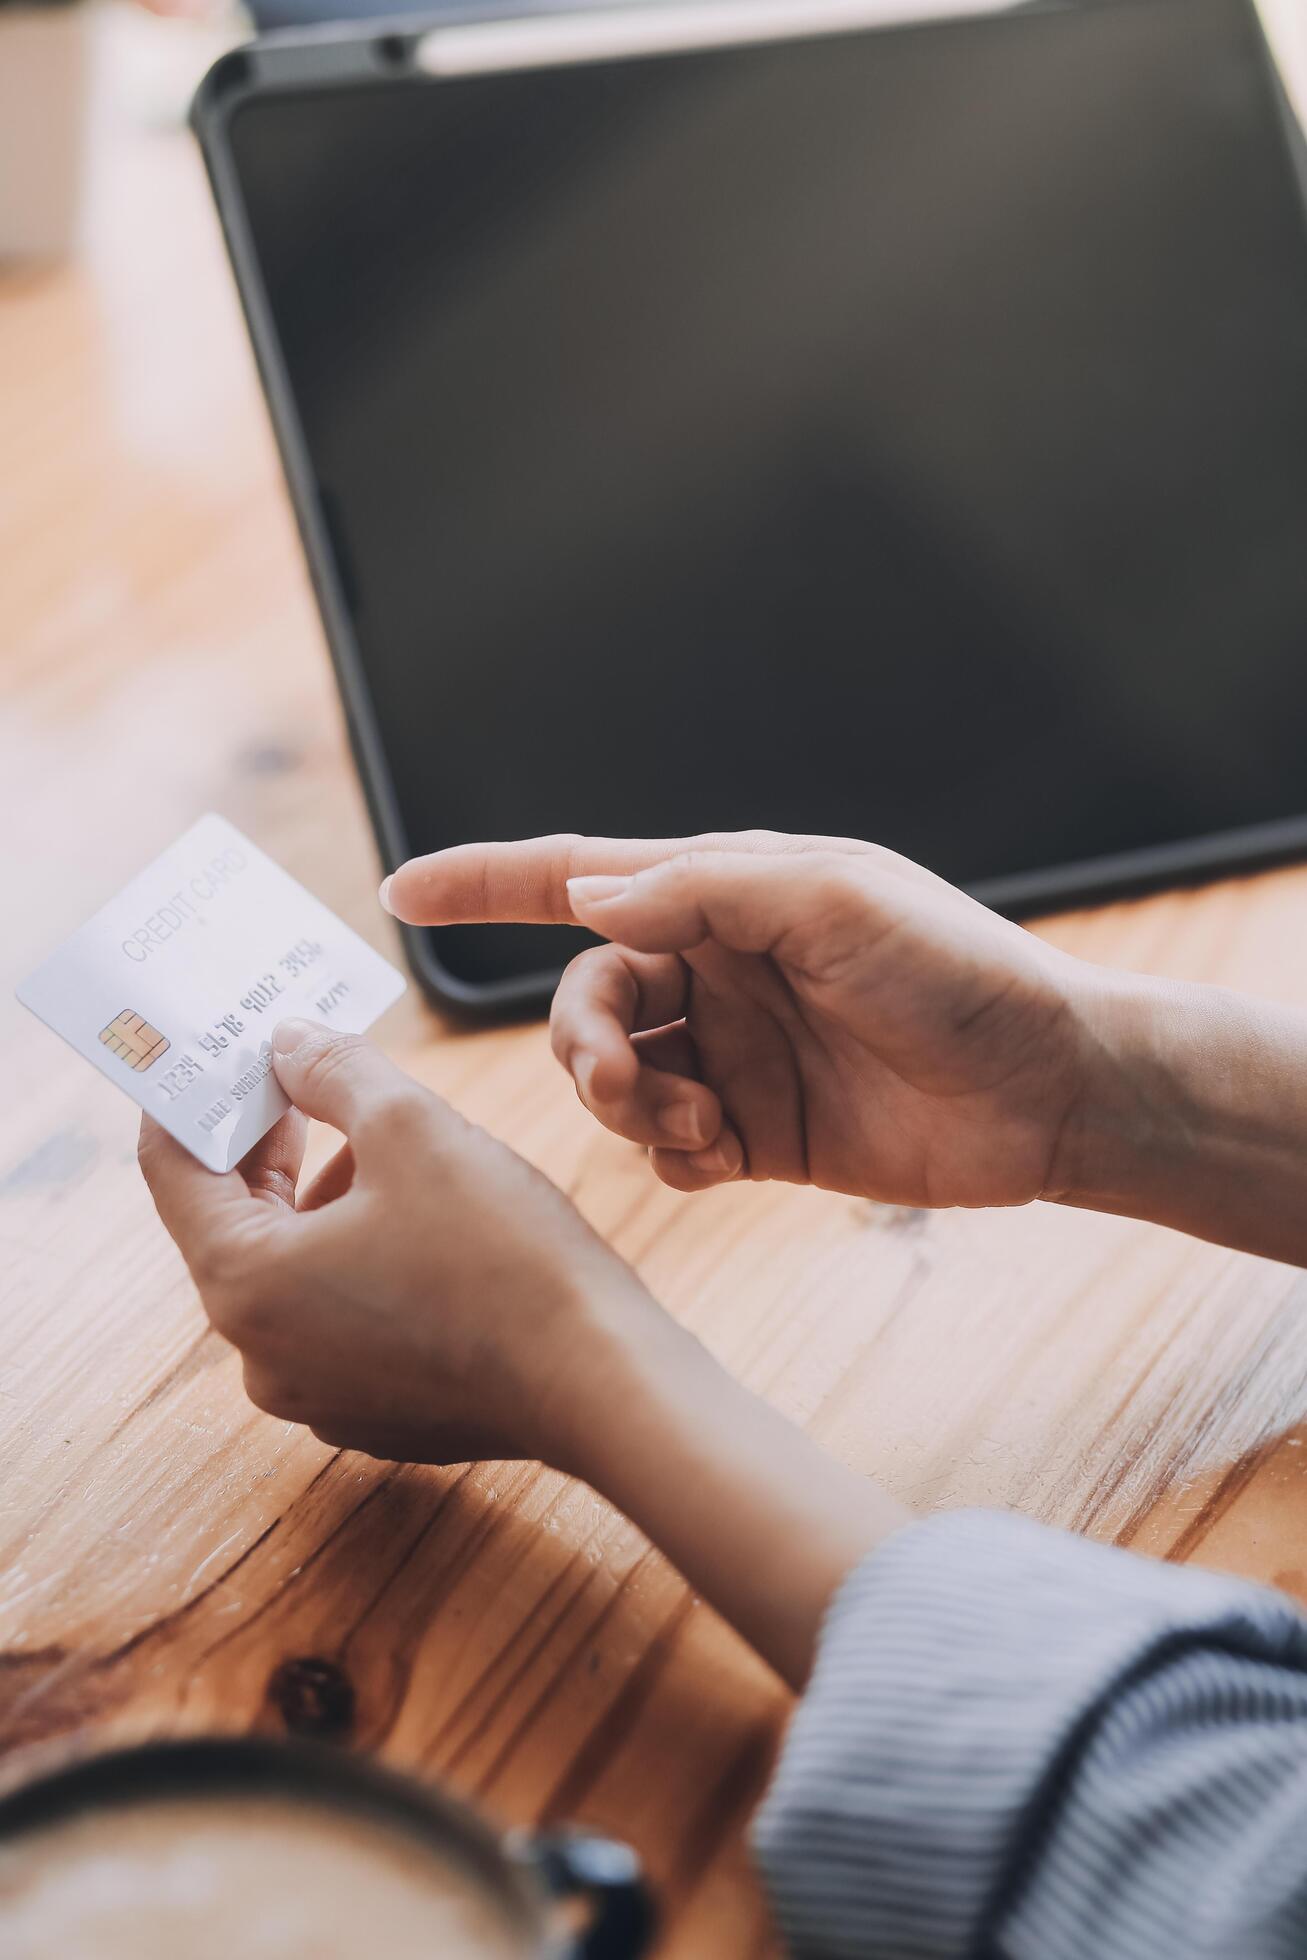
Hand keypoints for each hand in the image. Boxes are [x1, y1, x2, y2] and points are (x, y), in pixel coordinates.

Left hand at [138, 1016, 905, 1684]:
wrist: (603, 1381)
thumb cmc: (505, 1255)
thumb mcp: (411, 1127)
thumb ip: (331, 1071)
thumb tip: (288, 1045)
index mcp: (245, 1284)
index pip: (172, 1170)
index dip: (189, 1097)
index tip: (213, 1051)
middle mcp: (261, 1354)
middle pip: (232, 1222)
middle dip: (266, 1141)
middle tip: (299, 1072)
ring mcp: (317, 1392)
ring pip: (292, 1269)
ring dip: (320, 1196)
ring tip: (381, 1136)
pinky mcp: (375, 1411)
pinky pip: (339, 1316)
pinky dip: (358, 1257)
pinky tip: (421, 1215)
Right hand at [384, 831, 1107, 1208]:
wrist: (1049, 1089)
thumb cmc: (957, 972)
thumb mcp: (834, 900)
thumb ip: (703, 892)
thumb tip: (587, 900)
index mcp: (728, 896)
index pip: (582, 880)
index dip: (488, 882)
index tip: (402, 888)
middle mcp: (719, 970)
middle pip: (586, 999)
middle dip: (581, 1041)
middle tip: (618, 1082)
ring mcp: (736, 1054)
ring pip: (615, 1079)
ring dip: (628, 1104)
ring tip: (697, 1123)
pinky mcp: (758, 1133)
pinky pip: (666, 1146)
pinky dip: (671, 1154)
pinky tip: (724, 1156)